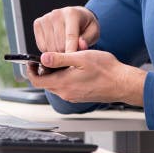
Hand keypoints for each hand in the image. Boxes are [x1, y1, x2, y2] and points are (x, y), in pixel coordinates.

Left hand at [26, 50, 146, 105]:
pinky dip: (64, 77)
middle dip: (43, 70)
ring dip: (55, 73)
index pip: (37, 81)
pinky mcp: (80, 96)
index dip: (31, 70)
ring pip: (56, 84)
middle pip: (45, 83)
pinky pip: (66, 87)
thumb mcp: (80, 58)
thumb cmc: (106, 70)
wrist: (123, 83)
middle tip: (49, 57)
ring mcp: (73, 96)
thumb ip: (59, 58)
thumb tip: (42, 58)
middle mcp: (66, 93)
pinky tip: (74, 68)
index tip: (31, 61)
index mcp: (63, 84)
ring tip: (64, 59)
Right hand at [33, 6, 99, 53]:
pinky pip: (41, 46)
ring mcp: (45, 18)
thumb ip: (88, 39)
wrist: (76, 15)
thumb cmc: (85, 25)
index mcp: (72, 14)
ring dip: (57, 54)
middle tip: (71, 57)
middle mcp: (57, 14)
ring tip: (65, 51)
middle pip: (59, 44)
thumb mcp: (93, 32)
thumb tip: (81, 45)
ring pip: (49, 47)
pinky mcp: (38, 23)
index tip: (72, 64)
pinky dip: (48, 51)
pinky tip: (56, 47)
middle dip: (66, 55)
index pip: (70, 36)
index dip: (71, 52)